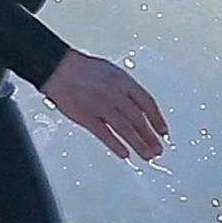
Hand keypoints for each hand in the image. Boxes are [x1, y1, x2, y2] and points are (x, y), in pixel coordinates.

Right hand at [41, 48, 168, 160]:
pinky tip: (124, 153)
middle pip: (138, 120)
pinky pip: (105, 134)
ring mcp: (101, 107)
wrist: (58, 68)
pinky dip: (116, 145)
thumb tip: (140, 106)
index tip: (163, 131)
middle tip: (158, 149)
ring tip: (146, 155)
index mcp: (123, 82)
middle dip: (150, 137)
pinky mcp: (87, 117)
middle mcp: (115, 95)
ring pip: (125, 129)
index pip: (147, 103)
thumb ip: (126, 89)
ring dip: (138, 144)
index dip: (157, 119)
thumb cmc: (83, 68)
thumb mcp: (112, 72)